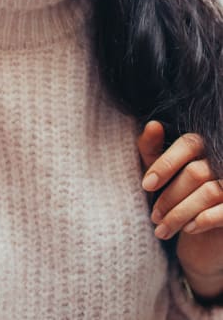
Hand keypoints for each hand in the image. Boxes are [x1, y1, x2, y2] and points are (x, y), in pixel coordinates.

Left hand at [138, 121, 222, 299]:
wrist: (201, 237)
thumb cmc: (176, 195)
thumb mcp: (160, 172)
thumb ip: (152, 148)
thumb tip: (153, 124)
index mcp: (204, 146)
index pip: (189, 144)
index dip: (165, 163)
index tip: (146, 186)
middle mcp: (221, 161)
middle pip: (195, 172)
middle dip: (169, 197)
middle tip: (154, 216)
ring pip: (209, 192)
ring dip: (180, 213)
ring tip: (162, 228)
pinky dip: (203, 220)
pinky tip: (188, 229)